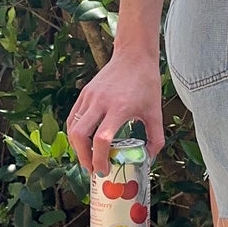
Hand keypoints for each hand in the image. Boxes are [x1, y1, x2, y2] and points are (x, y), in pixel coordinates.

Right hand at [66, 49, 164, 175]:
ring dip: (77, 147)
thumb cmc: (146, 83)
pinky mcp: (84, 93)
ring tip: (88, 157)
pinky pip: (72, 118)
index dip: (99, 159)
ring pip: (72, 127)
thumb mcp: (155, 112)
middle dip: (83, 157)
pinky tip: (84, 141)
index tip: (104, 170)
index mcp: (119, 108)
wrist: (134, 56)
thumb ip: (155, 138)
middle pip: (79, 135)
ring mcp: (89, 97)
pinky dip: (75, 133)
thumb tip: (149, 158)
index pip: (102, 139)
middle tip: (93, 168)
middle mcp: (100, 102)